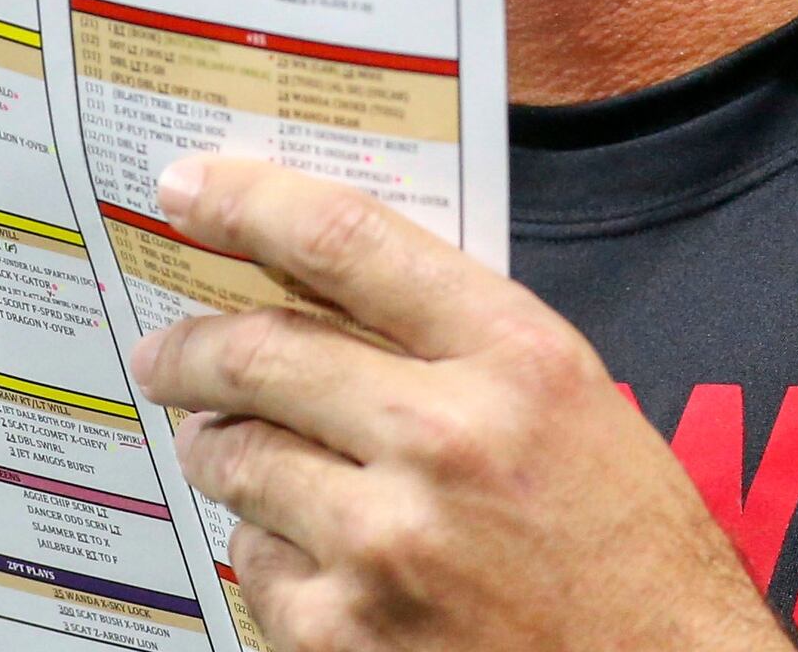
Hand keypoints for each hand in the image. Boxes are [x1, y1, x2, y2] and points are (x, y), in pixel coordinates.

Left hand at [127, 154, 787, 651]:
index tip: (188, 189)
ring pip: (241, 460)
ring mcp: (387, 542)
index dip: (250, 202)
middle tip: (164, 353)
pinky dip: (271, 555)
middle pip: (262, 351)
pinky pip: (259, 568)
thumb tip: (327, 295)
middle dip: (190, 349)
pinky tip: (311, 557)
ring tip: (223, 448)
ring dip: (217, 448)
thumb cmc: (633, 555)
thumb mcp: (580, 408)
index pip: (348, 240)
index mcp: (516, 360)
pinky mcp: (348, 633)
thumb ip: (463, 345)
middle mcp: (444, 439)